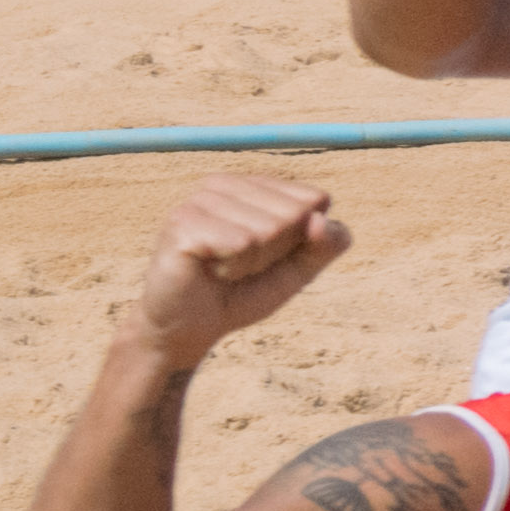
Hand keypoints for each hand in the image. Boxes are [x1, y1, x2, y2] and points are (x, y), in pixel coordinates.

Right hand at [128, 174, 353, 359]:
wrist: (191, 327)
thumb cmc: (243, 291)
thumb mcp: (299, 269)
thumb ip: (326, 244)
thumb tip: (320, 219)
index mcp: (254, 184)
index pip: (316, 200)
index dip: (302, 240)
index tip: (269, 255)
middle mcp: (225, 183)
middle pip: (294, 214)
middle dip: (277, 253)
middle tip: (242, 265)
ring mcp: (201, 199)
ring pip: (269, 229)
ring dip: (252, 263)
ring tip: (223, 268)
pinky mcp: (183, 220)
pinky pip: (241, 243)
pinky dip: (234, 268)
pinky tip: (209, 270)